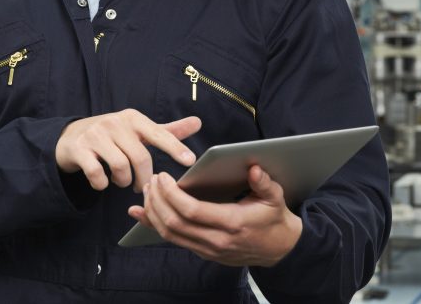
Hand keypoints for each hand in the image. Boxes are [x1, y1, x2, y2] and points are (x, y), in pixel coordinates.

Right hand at [56, 109, 200, 191]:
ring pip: (120, 166)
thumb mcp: (139, 130)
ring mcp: (95, 135)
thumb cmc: (113, 135)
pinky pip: (97, 174)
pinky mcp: (79, 149)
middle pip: (140, 157)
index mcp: (133, 119)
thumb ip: (167, 131)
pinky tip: (103, 182)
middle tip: (141, 186)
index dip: (175, 148)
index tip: (190, 161)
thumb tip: (198, 122)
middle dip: (143, 177)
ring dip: (123, 182)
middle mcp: (115, 123)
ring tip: (121, 181)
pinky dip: (102, 184)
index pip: (158, 134)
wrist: (71, 136)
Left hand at [127, 165, 302, 266]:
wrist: (279, 250)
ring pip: (169, 234)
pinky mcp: (202, 252)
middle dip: (157, 200)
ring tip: (147, 191)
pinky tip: (140, 214)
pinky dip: (153, 226)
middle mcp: (216, 240)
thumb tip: (253, 168)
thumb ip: (264, 182)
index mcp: (232, 223)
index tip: (163, 177)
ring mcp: (207, 249)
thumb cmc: (274, 219)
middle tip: (152, 179)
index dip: (173, 195)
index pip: (192, 211)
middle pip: (174, 223)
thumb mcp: (275, 198)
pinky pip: (173, 240)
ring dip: (152, 213)